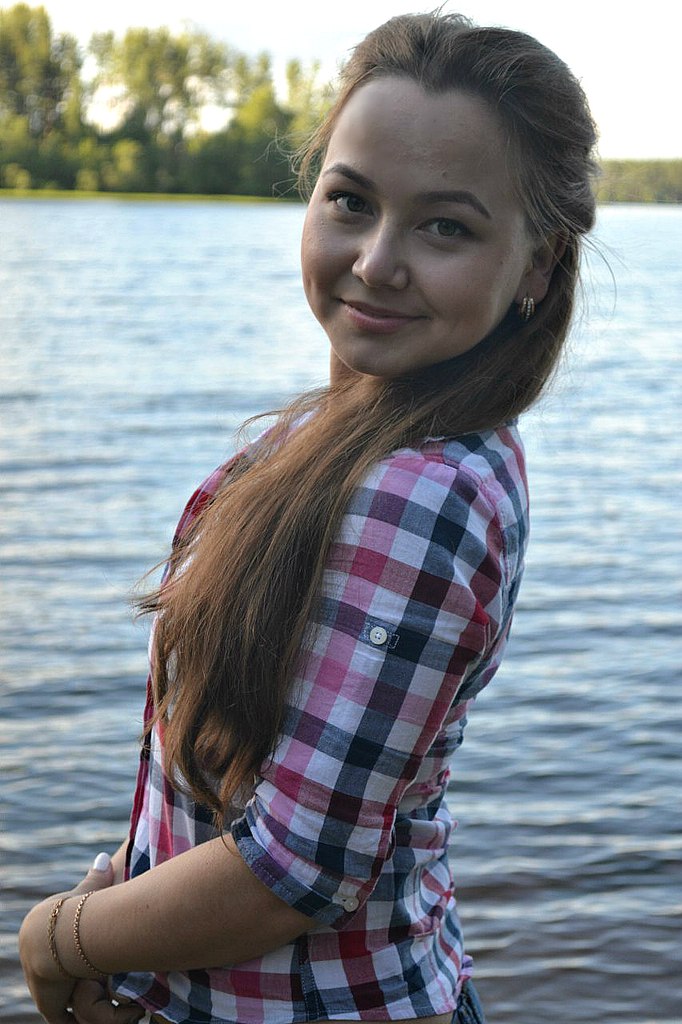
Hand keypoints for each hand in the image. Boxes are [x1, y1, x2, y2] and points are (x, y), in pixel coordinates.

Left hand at [19, 853, 142, 1023]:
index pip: (51, 945)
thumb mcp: (87, 892)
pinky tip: (94, 1014)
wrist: (57, 936)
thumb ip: (95, 878)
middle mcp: (34, 960)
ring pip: (59, 996)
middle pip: (52, 972)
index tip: (88, 952)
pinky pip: (62, 1016)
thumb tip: (105, 857)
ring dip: (75, 999)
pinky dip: (76, 1017)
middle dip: (70, 977)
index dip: (70, 950)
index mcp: (36, 933)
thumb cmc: (76, 911)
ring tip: (99, 997)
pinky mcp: (48, 1004)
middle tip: (96, 981)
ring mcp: (40, 985)